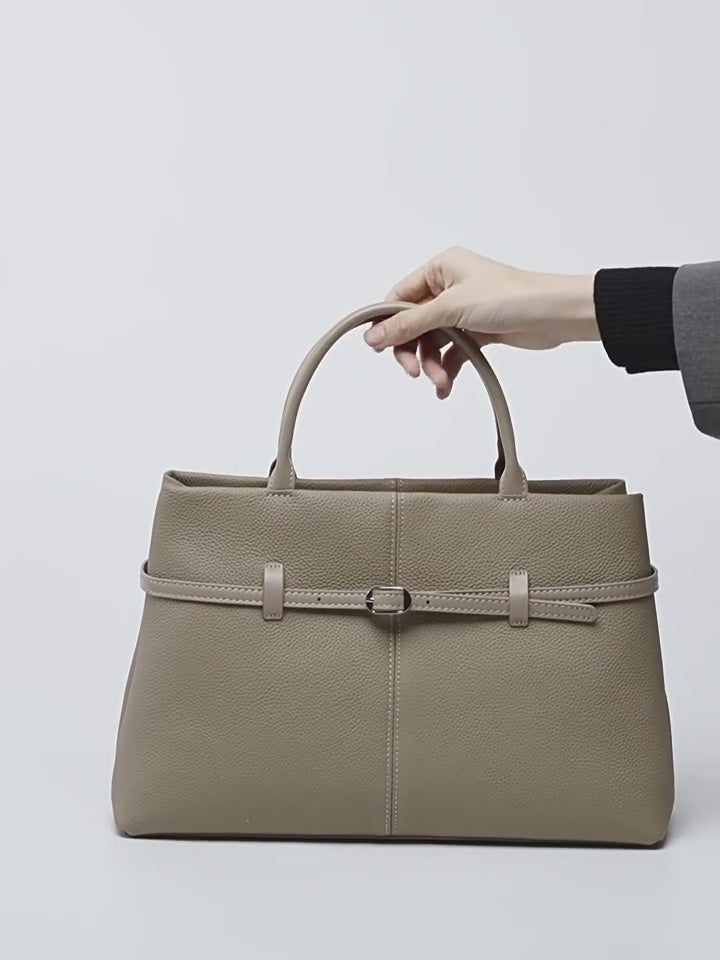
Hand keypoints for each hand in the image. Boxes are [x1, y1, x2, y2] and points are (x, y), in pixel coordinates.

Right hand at [365, 247, 597, 397]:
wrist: (554, 315)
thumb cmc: (511, 297)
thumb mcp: (451, 309)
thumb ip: (409, 324)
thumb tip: (373, 335)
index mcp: (440, 268)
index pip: (398, 298)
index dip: (387, 324)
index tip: (378, 348)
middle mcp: (449, 286)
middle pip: (413, 325)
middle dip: (413, 351)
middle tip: (414, 372)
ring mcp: (463, 310)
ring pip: (432, 343)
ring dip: (432, 365)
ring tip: (441, 382)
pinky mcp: (477, 331)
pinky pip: (451, 353)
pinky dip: (447, 370)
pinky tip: (446, 387)